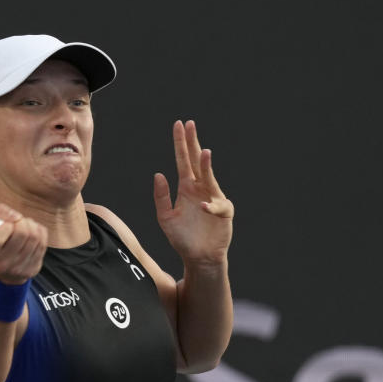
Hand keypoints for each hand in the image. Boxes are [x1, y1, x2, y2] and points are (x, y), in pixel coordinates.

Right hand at [0, 204, 48, 283]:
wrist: (1, 271)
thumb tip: (16, 216)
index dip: (5, 226)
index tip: (7, 223)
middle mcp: (2, 265)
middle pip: (21, 234)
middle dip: (21, 221)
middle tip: (17, 221)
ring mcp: (19, 269)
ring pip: (34, 237)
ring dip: (30, 225)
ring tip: (24, 225)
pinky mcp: (33, 268)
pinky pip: (43, 242)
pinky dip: (38, 232)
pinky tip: (31, 233)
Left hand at [153, 120, 233, 265]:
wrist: (198, 257)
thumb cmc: (182, 238)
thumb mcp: (165, 218)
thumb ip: (161, 197)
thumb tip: (158, 174)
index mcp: (186, 188)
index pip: (183, 161)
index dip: (181, 143)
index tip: (179, 124)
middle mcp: (200, 189)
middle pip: (197, 162)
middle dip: (193, 143)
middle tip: (189, 124)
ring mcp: (213, 199)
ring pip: (210, 179)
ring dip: (207, 166)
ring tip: (204, 153)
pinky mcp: (224, 213)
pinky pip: (218, 206)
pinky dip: (211, 206)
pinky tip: (203, 207)